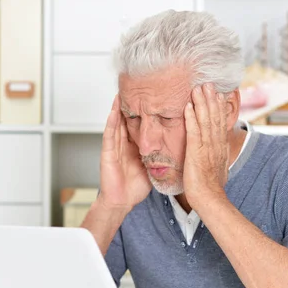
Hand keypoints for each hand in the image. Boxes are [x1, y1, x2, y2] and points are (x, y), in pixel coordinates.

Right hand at [99, 95, 151, 211]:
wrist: (121, 201)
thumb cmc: (134, 187)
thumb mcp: (152, 166)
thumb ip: (161, 155)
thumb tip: (180, 149)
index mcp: (134, 145)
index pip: (140, 124)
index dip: (144, 111)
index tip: (152, 96)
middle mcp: (123, 143)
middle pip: (127, 119)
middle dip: (130, 104)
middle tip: (135, 86)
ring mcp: (114, 146)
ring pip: (117, 122)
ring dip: (119, 107)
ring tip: (122, 91)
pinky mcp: (107, 152)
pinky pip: (110, 134)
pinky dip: (112, 122)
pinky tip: (114, 111)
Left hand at [183, 83, 229, 209]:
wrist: (209, 199)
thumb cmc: (211, 189)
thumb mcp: (217, 169)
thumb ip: (217, 158)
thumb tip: (218, 155)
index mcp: (220, 148)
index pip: (220, 124)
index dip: (218, 108)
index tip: (217, 94)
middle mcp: (215, 145)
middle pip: (214, 118)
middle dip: (211, 100)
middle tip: (208, 83)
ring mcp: (207, 148)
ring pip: (205, 121)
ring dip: (202, 103)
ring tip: (198, 88)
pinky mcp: (196, 153)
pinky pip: (194, 132)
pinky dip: (191, 118)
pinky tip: (188, 107)